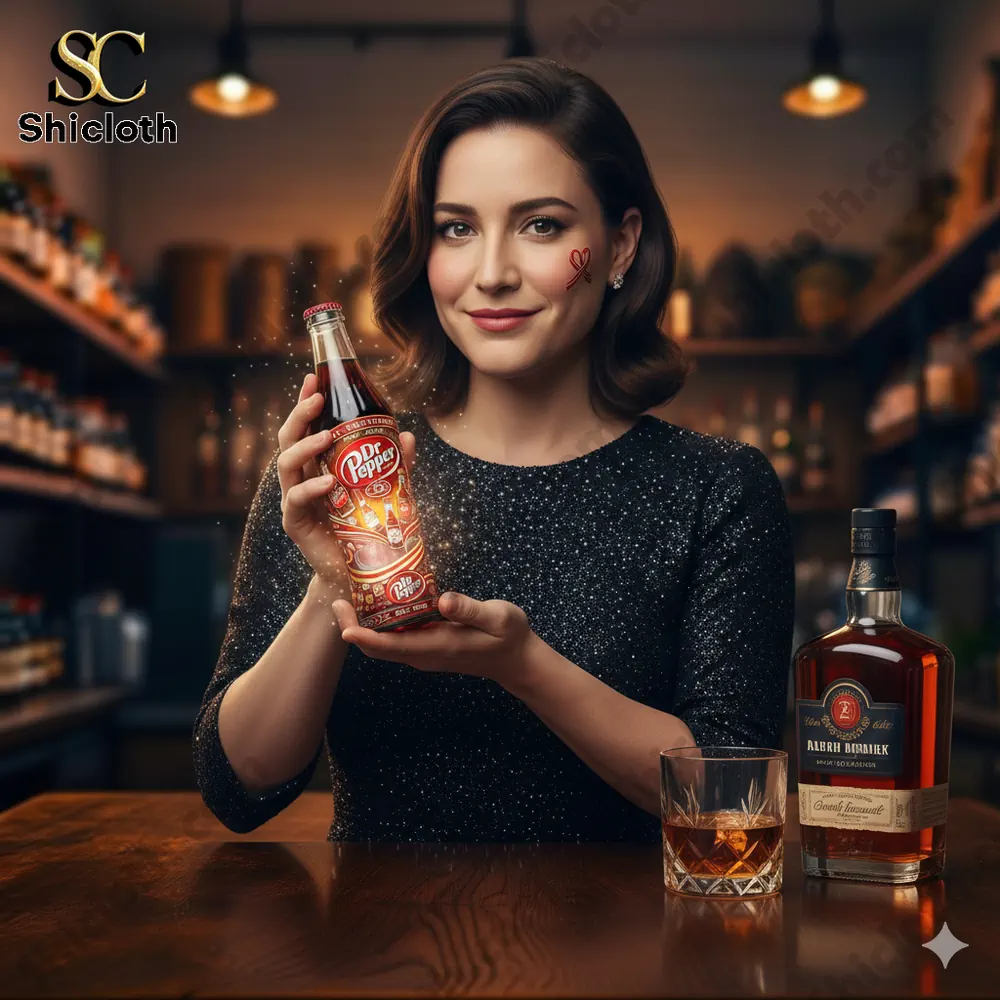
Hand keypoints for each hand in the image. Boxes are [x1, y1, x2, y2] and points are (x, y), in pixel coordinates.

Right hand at [277, 372, 415, 590]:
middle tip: (318, 399)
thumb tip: (407, 435)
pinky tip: (329, 482)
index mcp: (317, 466)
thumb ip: (394, 466)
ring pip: (286, 465)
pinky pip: (296, 500)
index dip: (306, 403)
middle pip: (289, 439)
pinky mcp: (295, 524)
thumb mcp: (385, 491)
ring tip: (326, 437)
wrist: (358, 573)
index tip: (314, 379)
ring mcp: (295, 501)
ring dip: (305, 446)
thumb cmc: (366, 528)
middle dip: (300, 414)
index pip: (306, 428)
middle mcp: (301, 479)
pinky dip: (311, 488)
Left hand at [331, 591, 537, 687]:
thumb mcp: (498, 618)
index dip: (362, 636)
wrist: (516, 659)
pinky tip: (379, 601)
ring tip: (351, 596)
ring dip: (364, 626)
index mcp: (436, 647)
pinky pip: (395, 639)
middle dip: (353, 628)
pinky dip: (380, 625)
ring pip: (384, 644)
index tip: (343, 620)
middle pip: (377, 648)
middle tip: (338, 600)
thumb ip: (471, 609)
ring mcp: (424, 652)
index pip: (389, 646)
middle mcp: (424, 654)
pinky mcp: (427, 646)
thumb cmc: (508, 636)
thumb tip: (444, 600)